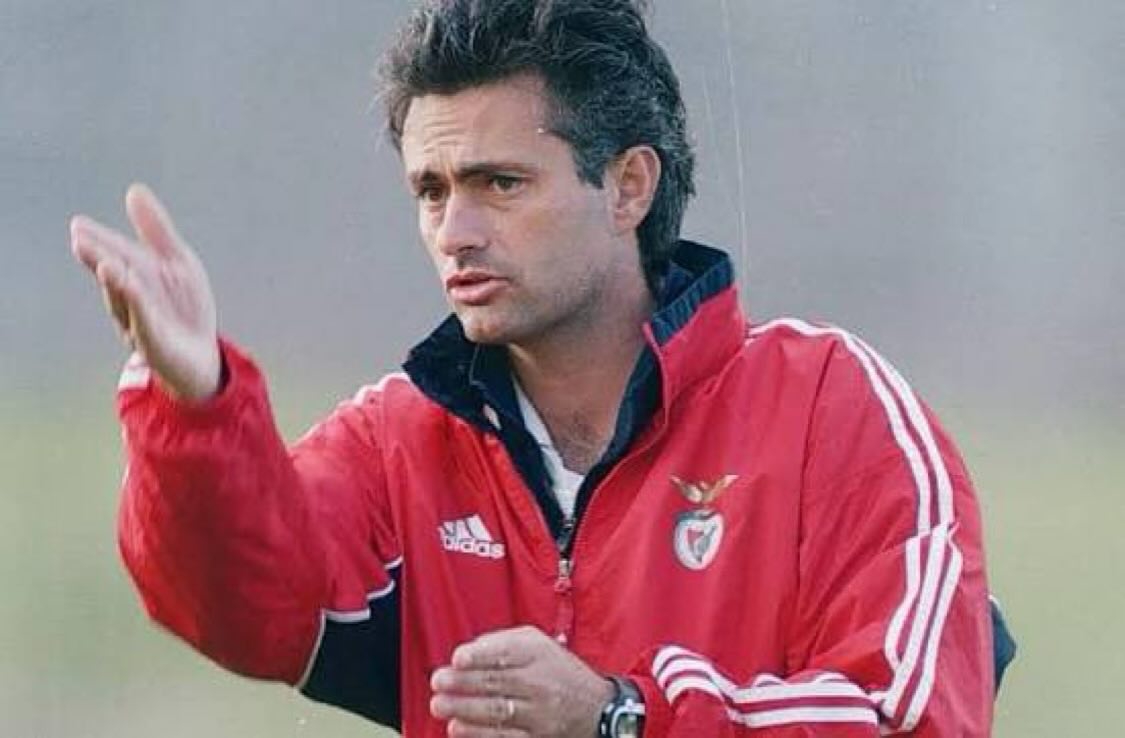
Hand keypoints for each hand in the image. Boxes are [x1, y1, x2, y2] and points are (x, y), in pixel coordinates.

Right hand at [70, 184, 220, 400]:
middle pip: (114, 277)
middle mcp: (130, 300)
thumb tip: (133, 190)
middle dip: (98, 259)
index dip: (99, 242)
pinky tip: (133, 289)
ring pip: (126, 300)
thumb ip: (156, 229)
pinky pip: (145, 322)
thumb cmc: (184, 307)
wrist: (201, 354)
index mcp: (135, 278)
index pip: (115, 255)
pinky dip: (138, 305)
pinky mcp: (154, 342)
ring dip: (116, 283)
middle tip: (79, 239)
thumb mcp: (178, 261)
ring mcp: (140, 322)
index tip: (79, 226)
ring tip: (106, 263)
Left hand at [431, 625, 613, 737]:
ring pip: (497, 711)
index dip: (480, 656)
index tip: (458, 658)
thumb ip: (504, 642)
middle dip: (463, 683)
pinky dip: (478, 734)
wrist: (596, 708)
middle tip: (438, 681)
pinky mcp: (535, 737)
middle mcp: (539, 682)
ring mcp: (538, 713)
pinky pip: (503, 737)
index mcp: (538, 654)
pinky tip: (457, 728)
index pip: (507, 653)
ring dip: (464, 709)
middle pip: (497, 682)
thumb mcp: (538, 644)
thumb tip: (470, 649)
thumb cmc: (558, 670)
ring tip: (439, 705)